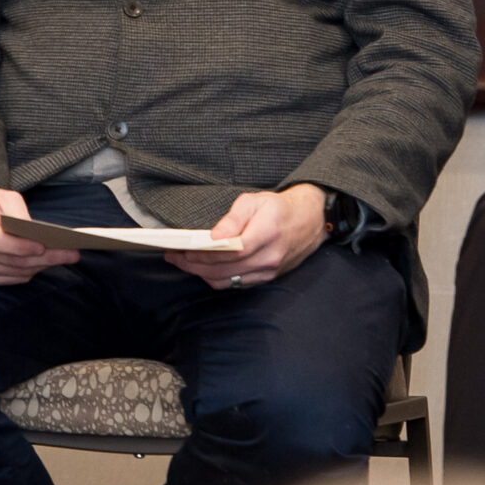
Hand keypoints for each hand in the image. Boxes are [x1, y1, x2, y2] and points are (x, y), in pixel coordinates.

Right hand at [0, 166, 71, 286]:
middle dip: (45, 258)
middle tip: (71, 254)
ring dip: (40, 266)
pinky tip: (44, 263)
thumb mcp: (2, 195)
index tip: (44, 246)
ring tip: (63, 257)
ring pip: (14, 271)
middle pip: (12, 260)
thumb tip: (38, 235)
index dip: (21, 247)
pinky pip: (10, 278)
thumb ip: (19, 213)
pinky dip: (29, 272)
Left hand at [168, 185, 328, 290]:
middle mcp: (269, 257)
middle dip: (194, 265)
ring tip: (184, 262)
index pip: (229, 252)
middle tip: (174, 257)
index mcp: (266, 234)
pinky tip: (204, 269)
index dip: (203, 254)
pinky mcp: (268, 278)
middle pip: (224, 270)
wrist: (311, 221)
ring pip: (228, 281)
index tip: (181, 250)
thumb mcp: (255, 200)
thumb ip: (233, 218)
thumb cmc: (279, 208)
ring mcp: (269, 271)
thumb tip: (214, 237)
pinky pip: (237, 284)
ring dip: (202, 274)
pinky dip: (218, 278)